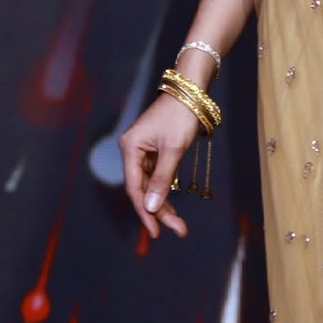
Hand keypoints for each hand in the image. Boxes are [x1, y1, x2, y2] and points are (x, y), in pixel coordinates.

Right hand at [119, 93, 200, 239]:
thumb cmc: (181, 115)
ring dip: (163, 203)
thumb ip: (162, 179)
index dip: (145, 212)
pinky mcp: (153, 149)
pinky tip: (172, 205)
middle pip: (142, 188)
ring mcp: (142, 150)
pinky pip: (156, 175)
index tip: (157, 232)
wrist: (191, 90)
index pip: (134, 188)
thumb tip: (151, 208)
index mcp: (130, 147)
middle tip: (177, 229)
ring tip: (178, 224)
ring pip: (150, 184)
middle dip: (159, 210)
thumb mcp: (174, 149)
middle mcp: (132, 150)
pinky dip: (165, 189)